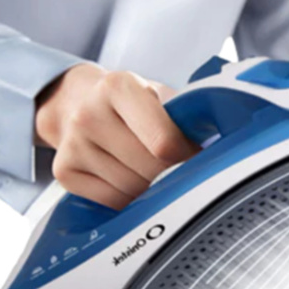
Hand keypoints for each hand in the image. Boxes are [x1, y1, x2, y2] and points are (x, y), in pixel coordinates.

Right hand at [35, 63, 199, 209]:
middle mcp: (89, 114)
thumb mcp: (160, 95)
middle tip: (183, 167)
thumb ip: (187, 116)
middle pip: (150, 168)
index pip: (164, 141)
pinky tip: (134, 179)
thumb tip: (224, 147)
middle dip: (174, 172)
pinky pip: (113, 201)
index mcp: (119, 87)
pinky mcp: (64, 171)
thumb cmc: (133, 103)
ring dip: (153, 187)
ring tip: (156, 170)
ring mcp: (73, 144)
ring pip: (133, 189)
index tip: (198, 156)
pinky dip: (132, 198)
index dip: (188, 156)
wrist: (78, 103)